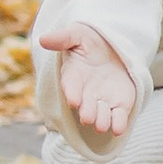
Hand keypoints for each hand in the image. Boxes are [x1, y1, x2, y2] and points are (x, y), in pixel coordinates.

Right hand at [49, 23, 136, 139]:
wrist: (113, 49)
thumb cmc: (91, 41)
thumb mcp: (78, 34)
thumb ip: (63, 38)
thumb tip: (42, 39)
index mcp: (73, 75)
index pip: (70, 85)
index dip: (72, 93)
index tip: (74, 100)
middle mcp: (86, 92)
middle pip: (85, 105)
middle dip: (86, 112)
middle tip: (87, 117)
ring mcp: (102, 101)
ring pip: (100, 116)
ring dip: (101, 121)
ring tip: (101, 125)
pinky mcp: (119, 105)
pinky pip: (118, 119)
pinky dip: (118, 125)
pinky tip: (118, 129)